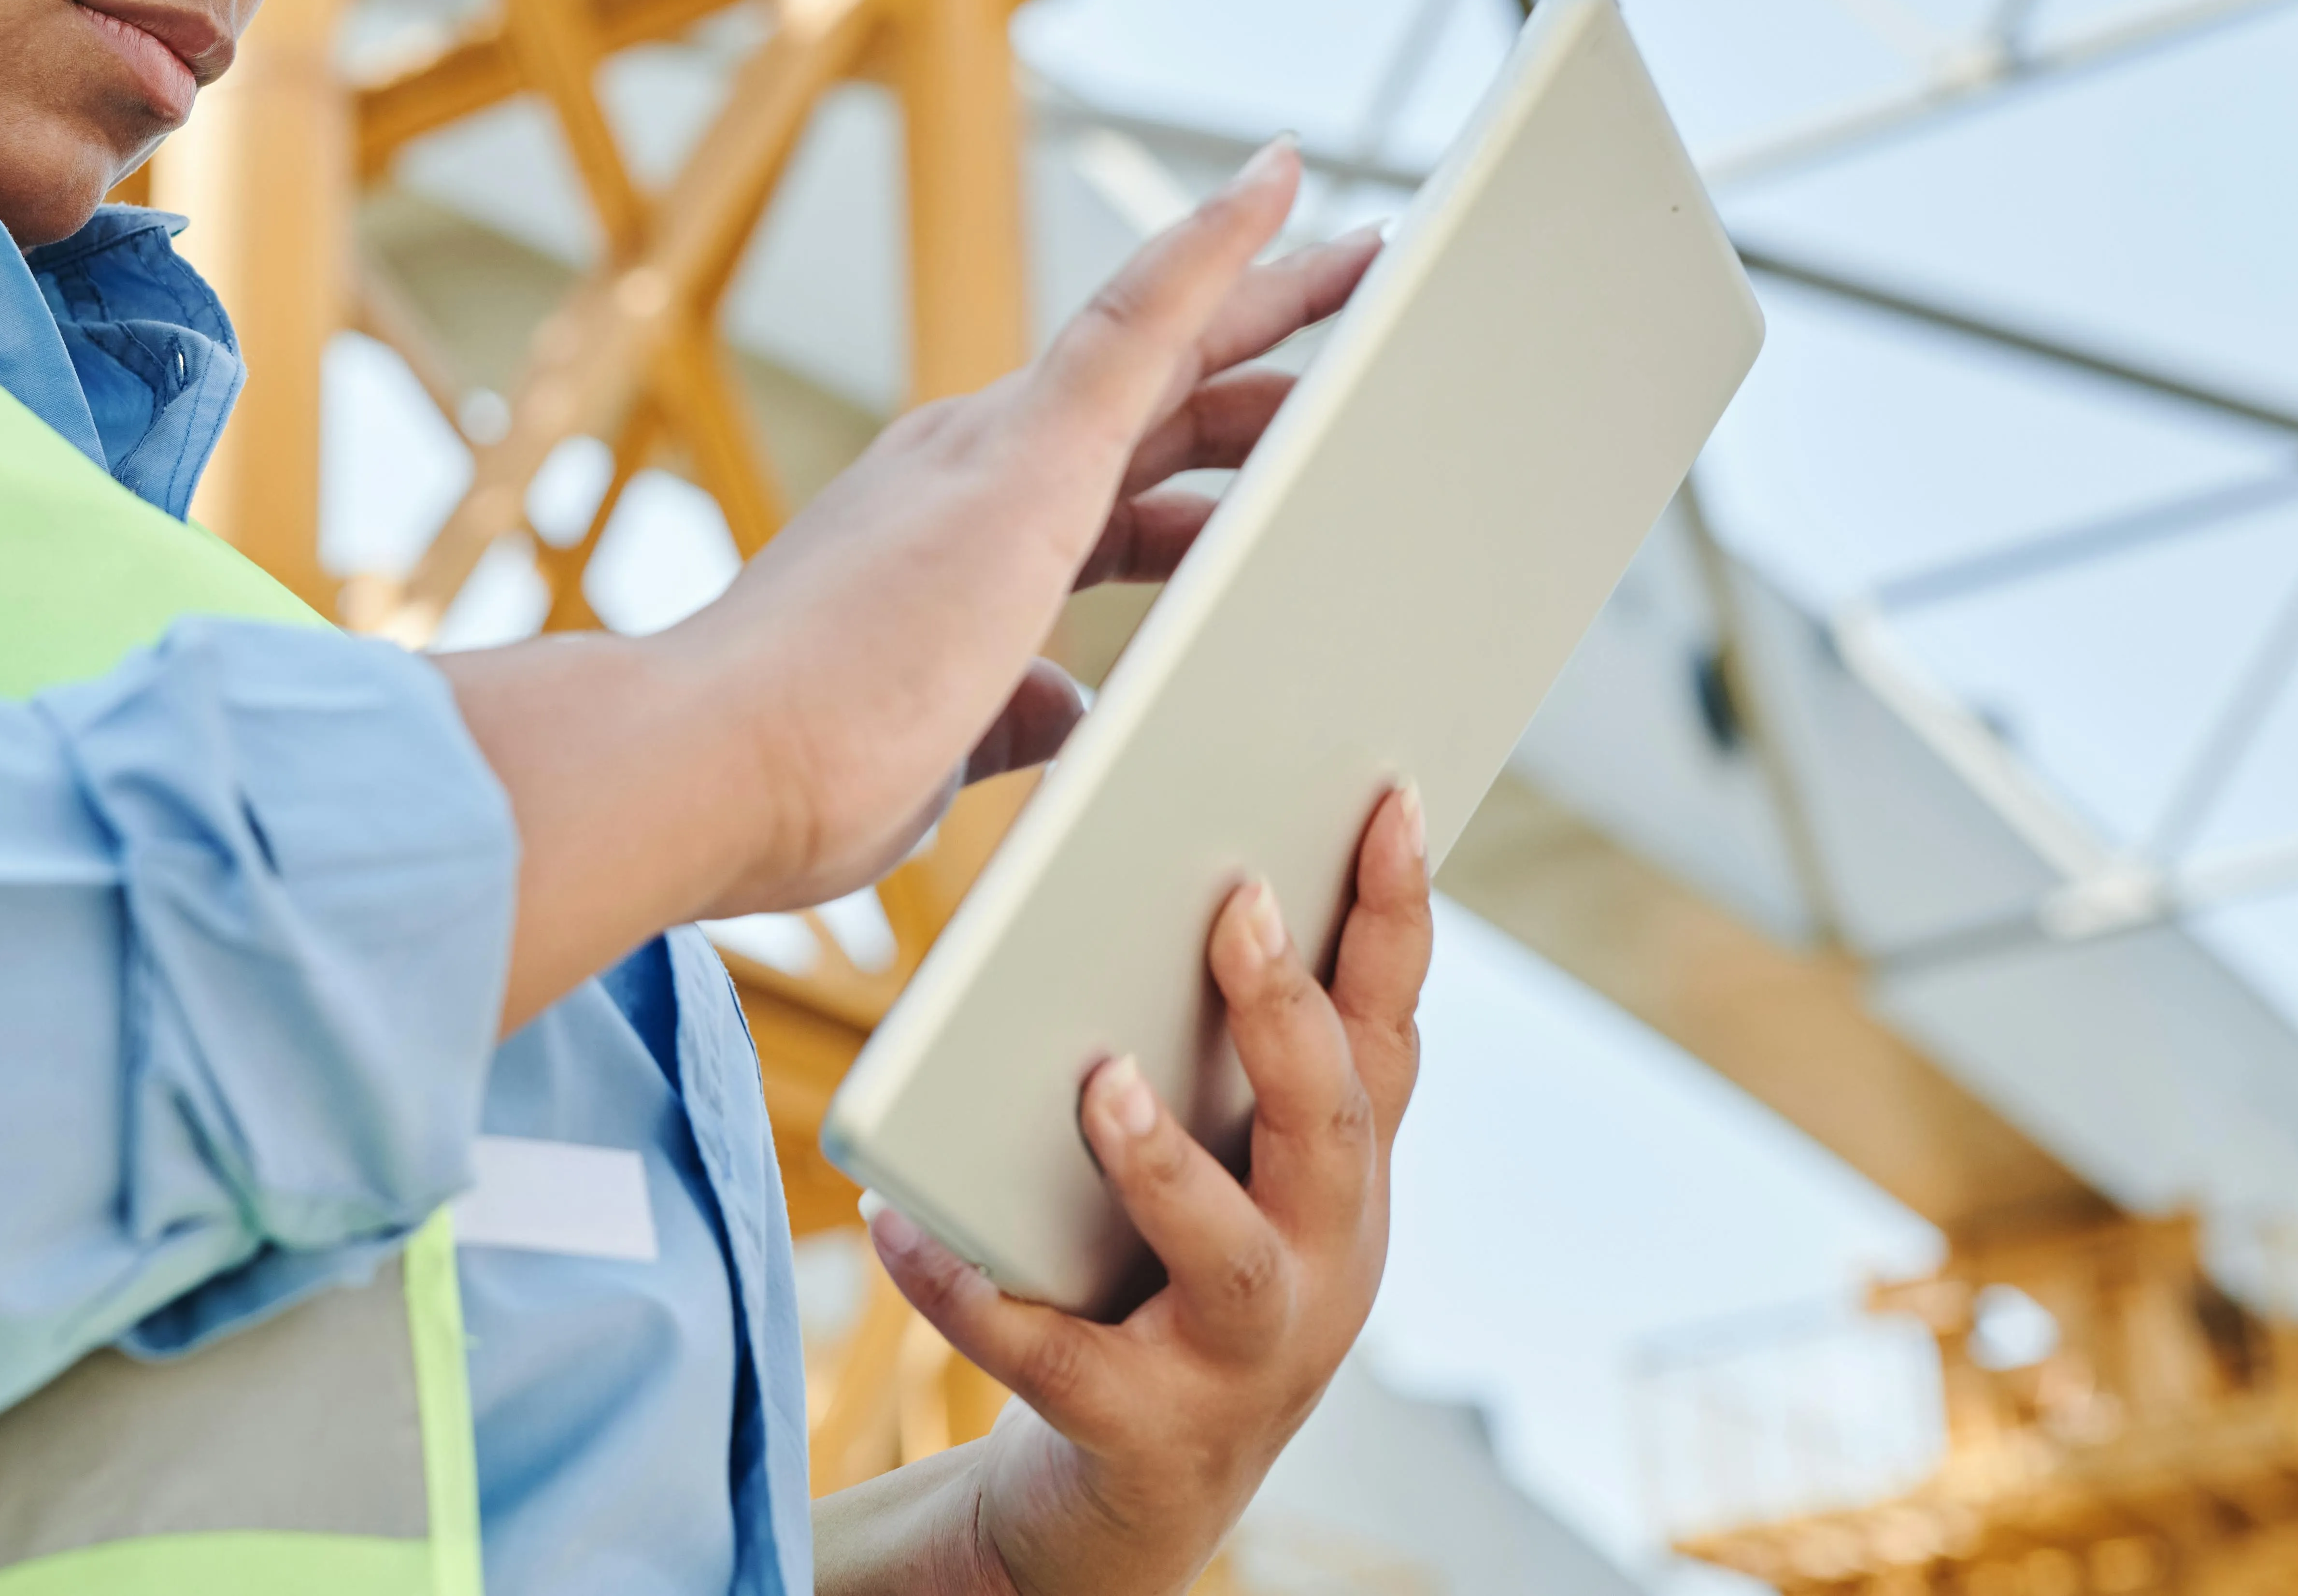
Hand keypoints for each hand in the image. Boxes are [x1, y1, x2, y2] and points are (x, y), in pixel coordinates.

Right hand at [434, 138, 1376, 1031]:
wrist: (708, 762)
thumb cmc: (796, 773)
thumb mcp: (943, 747)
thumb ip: (1011, 714)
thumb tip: (1064, 705)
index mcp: (957, 540)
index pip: (1118, 488)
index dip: (1200, 461)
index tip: (1258, 433)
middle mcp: (972, 466)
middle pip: (1157, 395)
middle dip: (1253, 351)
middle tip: (1343, 296)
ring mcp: (996, 451)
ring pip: (1168, 339)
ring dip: (1268, 296)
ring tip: (1362, 258)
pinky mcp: (1022, 453)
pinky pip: (1142, 316)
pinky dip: (1212, 245)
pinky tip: (1278, 186)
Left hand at [840, 787, 1436, 1595]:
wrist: (1126, 1499)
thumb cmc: (1157, 1282)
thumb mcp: (1215, 1165)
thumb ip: (1209, 1047)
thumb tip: (1158, 856)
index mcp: (1336, 1178)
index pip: (1385, 1029)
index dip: (1397, 917)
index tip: (1385, 797)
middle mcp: (1320, 1264)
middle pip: (1333, 1125)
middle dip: (1288, 1015)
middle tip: (1236, 905)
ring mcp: (1244, 1360)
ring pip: (1232, 1256)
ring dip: (1166, 1165)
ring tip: (1096, 1084)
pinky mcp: (1145, 1436)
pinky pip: (1055, 1359)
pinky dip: (974, 1292)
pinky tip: (900, 1227)